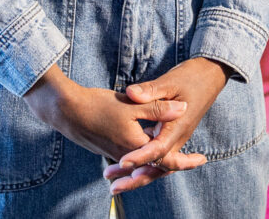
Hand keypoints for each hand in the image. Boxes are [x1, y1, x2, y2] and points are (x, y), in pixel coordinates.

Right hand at [22, 63, 206, 169]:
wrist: (66, 110)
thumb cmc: (98, 105)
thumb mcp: (131, 104)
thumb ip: (157, 108)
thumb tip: (183, 109)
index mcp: (136, 147)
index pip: (167, 159)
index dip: (186, 160)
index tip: (202, 159)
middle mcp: (127, 156)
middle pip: (157, 164)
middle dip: (176, 162)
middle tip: (195, 159)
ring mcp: (117, 153)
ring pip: (144, 161)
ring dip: (159, 159)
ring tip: (176, 154)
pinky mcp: (109, 147)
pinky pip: (133, 156)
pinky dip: (145, 155)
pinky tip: (148, 142)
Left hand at [103, 57, 232, 193]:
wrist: (210, 75)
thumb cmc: (192, 76)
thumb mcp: (170, 81)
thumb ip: (151, 90)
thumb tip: (131, 94)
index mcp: (178, 126)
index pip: (158, 149)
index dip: (140, 157)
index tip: (122, 162)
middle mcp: (178, 137)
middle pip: (157, 165)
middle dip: (135, 176)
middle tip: (112, 185)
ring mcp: (176, 137)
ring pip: (157, 162)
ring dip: (137, 171)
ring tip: (113, 179)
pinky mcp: (173, 134)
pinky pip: (158, 153)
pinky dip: (143, 160)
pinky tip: (128, 160)